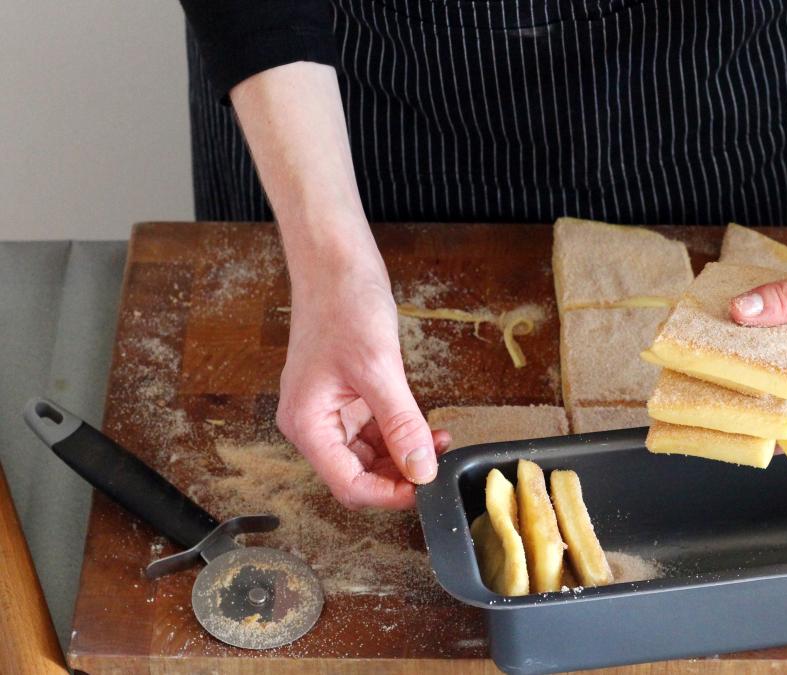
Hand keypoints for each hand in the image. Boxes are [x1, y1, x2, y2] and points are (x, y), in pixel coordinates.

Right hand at [276, 261, 449, 509]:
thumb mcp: (378, 368)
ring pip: (370, 455)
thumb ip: (400, 423)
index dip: (388, 494)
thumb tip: (420, 469)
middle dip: (401, 474)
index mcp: (307, 423)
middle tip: (438, 464)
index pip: (348, 486)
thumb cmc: (343, 304)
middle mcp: (314, 423)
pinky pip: (375, 430)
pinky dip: (402, 433)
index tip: (425, 489)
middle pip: (358, 474)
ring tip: (439, 442)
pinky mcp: (348, 396)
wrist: (335, 262)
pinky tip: (428, 427)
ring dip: (405, 454)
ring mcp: (330, 410)